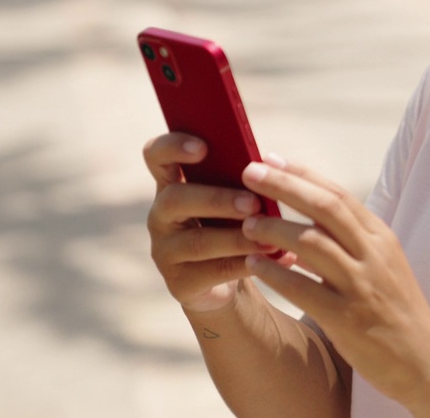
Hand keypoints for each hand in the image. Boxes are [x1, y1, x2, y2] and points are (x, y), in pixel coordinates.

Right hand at [143, 133, 296, 312]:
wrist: (225, 282)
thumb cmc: (233, 224)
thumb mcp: (235, 197)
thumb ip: (242, 179)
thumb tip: (270, 165)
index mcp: (173, 183)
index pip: (156, 155)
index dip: (173, 147)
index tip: (203, 148)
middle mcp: (161, 215)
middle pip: (175, 199)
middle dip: (217, 199)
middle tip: (253, 203)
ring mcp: (165, 250)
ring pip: (196, 241)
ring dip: (237, 238)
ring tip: (270, 239)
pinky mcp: (179, 282)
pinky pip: (211, 272)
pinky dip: (245, 264)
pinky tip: (273, 259)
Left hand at [238, 155, 429, 412]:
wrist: (425, 360)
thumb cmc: (397, 311)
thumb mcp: (382, 266)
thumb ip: (350, 243)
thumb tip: (305, 223)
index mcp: (381, 237)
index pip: (339, 194)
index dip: (302, 173)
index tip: (270, 158)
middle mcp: (373, 254)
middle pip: (325, 207)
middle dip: (285, 185)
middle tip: (250, 171)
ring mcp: (361, 285)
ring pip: (312, 242)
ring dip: (274, 229)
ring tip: (245, 223)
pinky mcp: (347, 318)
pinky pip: (303, 289)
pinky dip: (275, 273)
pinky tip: (253, 266)